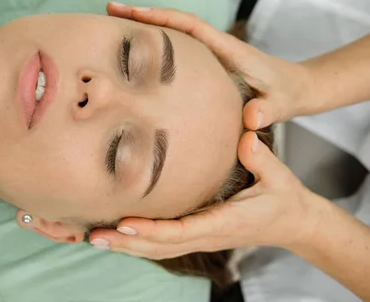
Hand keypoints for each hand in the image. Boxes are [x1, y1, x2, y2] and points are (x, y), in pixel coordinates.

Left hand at [88, 132, 323, 259]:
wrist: (294, 222)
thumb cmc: (283, 198)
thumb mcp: (278, 177)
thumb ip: (261, 159)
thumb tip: (247, 139)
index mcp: (224, 223)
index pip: (182, 231)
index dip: (151, 230)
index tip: (124, 225)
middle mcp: (209, 235)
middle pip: (161, 247)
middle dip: (126, 244)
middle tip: (93, 236)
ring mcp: (202, 238)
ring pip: (159, 249)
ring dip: (127, 246)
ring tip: (94, 238)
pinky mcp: (199, 234)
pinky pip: (164, 243)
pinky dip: (139, 242)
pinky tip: (118, 235)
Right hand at [106, 3, 313, 128]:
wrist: (294, 89)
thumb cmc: (286, 95)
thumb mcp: (282, 104)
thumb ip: (269, 110)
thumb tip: (252, 118)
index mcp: (228, 49)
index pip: (190, 25)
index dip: (160, 17)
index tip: (132, 12)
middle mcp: (214, 45)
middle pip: (173, 22)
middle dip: (142, 14)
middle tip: (109, 10)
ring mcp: (207, 53)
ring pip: (171, 34)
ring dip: (143, 27)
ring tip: (112, 25)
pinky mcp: (203, 63)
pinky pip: (174, 49)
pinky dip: (152, 45)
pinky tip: (133, 52)